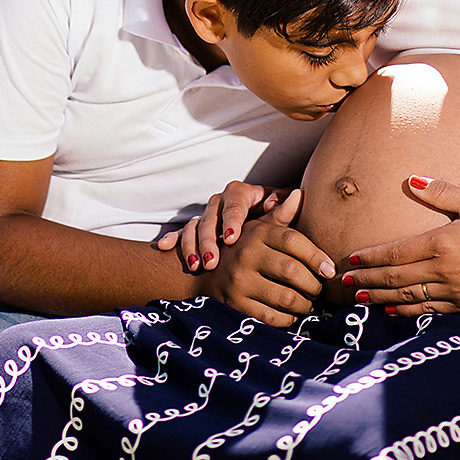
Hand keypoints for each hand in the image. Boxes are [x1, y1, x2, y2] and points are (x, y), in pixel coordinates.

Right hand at [157, 182, 286, 271]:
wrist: (256, 218)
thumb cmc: (270, 214)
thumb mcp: (278, 211)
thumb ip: (285, 208)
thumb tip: (294, 198)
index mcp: (239, 193)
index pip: (234, 204)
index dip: (232, 220)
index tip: (231, 238)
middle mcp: (219, 202)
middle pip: (210, 218)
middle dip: (208, 240)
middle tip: (211, 261)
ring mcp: (205, 215)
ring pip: (193, 227)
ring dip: (191, 246)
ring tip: (195, 266)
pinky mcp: (195, 228)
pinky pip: (180, 232)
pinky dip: (173, 238)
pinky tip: (164, 247)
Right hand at [188, 189, 335, 327]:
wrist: (202, 274)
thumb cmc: (240, 249)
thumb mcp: (256, 228)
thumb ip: (280, 215)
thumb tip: (300, 194)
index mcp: (256, 232)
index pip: (294, 241)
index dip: (316, 256)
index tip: (330, 270)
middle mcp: (246, 254)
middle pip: (293, 270)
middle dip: (313, 285)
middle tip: (320, 290)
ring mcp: (239, 281)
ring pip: (285, 297)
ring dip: (304, 304)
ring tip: (308, 303)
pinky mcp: (235, 305)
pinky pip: (271, 317)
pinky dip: (287, 319)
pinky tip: (291, 315)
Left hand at [344, 175, 459, 315]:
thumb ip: (440, 192)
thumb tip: (410, 179)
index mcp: (443, 244)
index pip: (397, 253)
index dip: (372, 257)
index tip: (352, 258)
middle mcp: (444, 272)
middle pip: (396, 278)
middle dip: (368, 280)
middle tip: (344, 282)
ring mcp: (455, 292)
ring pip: (409, 297)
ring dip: (381, 297)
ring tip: (360, 298)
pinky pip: (429, 310)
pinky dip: (407, 310)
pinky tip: (393, 310)